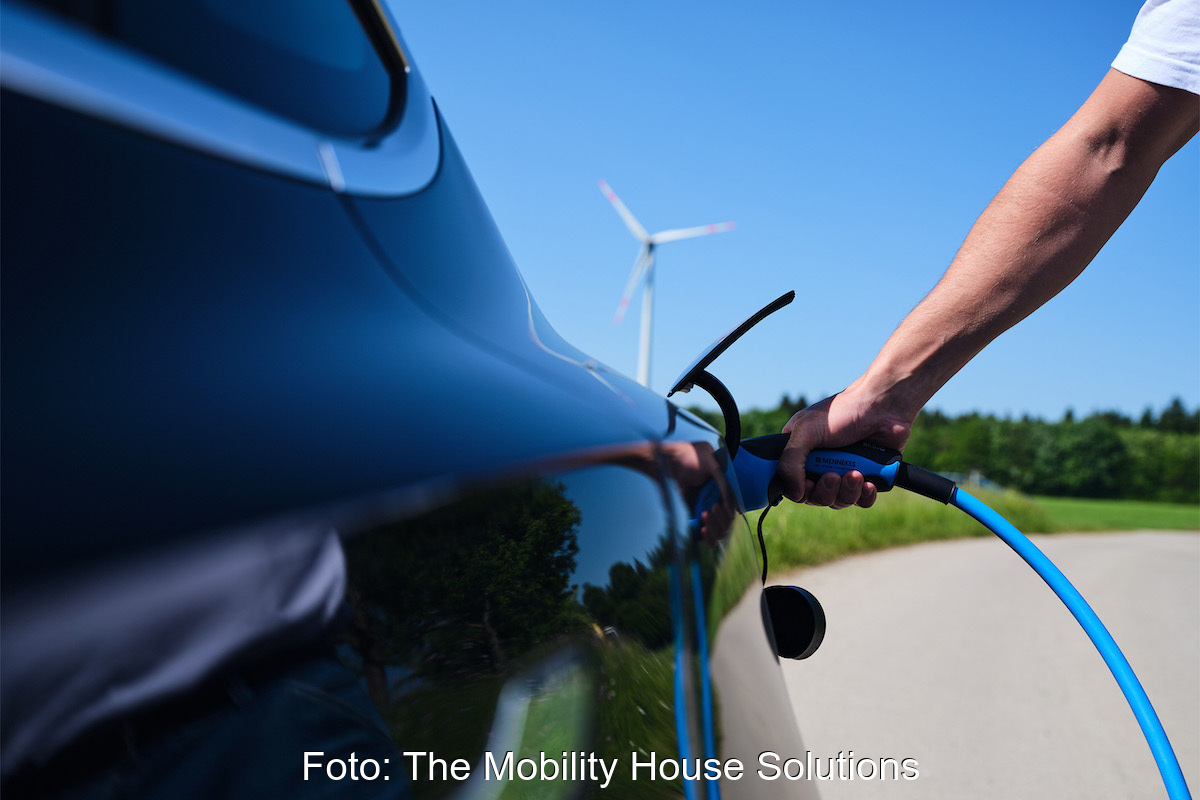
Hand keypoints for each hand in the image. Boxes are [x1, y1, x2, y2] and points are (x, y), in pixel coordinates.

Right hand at [778, 392, 911, 508]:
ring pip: (839, 501)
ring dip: (847, 492)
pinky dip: (865, 496)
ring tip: (856, 473)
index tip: (809, 484)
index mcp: (801, 452)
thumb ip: (790, 463)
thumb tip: (794, 494)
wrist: (884, 408)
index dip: (800, 491)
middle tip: (834, 475)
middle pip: (815, 497)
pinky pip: (861, 501)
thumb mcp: (805, 432)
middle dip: (826, 491)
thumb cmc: (843, 411)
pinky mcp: (866, 477)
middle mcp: (820, 465)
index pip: (791, 484)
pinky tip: (869, 482)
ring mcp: (843, 471)